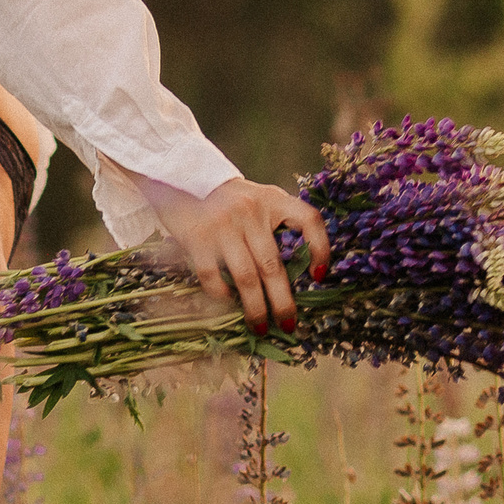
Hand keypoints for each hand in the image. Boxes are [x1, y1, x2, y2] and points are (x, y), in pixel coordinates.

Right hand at [132, 174, 329, 332]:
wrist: (183, 175)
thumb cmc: (228, 198)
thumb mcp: (258, 199)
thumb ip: (274, 225)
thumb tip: (295, 275)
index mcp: (272, 200)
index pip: (309, 220)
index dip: (320, 248)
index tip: (318, 276)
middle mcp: (250, 211)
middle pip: (273, 266)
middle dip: (282, 302)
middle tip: (288, 326)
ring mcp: (223, 225)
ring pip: (246, 277)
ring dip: (254, 308)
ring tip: (259, 327)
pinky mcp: (197, 237)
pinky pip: (213, 276)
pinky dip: (222, 294)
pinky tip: (228, 303)